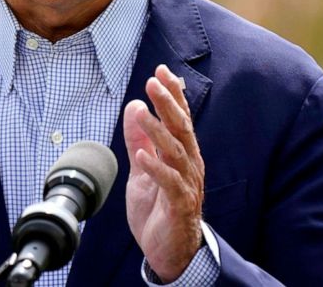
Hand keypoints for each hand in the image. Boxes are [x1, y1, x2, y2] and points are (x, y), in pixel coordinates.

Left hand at [123, 64, 204, 281]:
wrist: (168, 252)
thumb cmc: (158, 210)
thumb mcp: (142, 169)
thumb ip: (138, 140)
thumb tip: (134, 106)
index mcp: (182, 154)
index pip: (180, 118)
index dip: (173, 94)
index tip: (162, 70)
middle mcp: (189, 165)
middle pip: (181, 129)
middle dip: (168, 103)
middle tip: (154, 81)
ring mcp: (187, 185)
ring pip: (175, 152)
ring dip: (158, 130)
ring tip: (142, 111)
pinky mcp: (179, 206)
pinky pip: (170, 183)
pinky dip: (156, 168)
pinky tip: (143, 154)